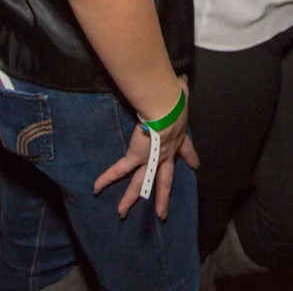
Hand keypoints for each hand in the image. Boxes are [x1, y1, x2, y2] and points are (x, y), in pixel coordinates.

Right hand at [94, 80, 198, 219]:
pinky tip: (96, 188)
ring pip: (140, 183)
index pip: (187, 150)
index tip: (195, 165)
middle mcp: (165, 154)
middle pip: (165, 180)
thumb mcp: (182, 95)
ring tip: (122, 213)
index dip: (191, 158)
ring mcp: (150, 158)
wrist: (166, 108)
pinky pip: (119, 170)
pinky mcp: (135, 156)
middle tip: (162, 214)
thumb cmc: (175, 100)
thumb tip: (182, 79)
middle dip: (163, 197)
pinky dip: (106, 178)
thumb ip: (181, 88)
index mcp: (178, 138)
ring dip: (130, 198)